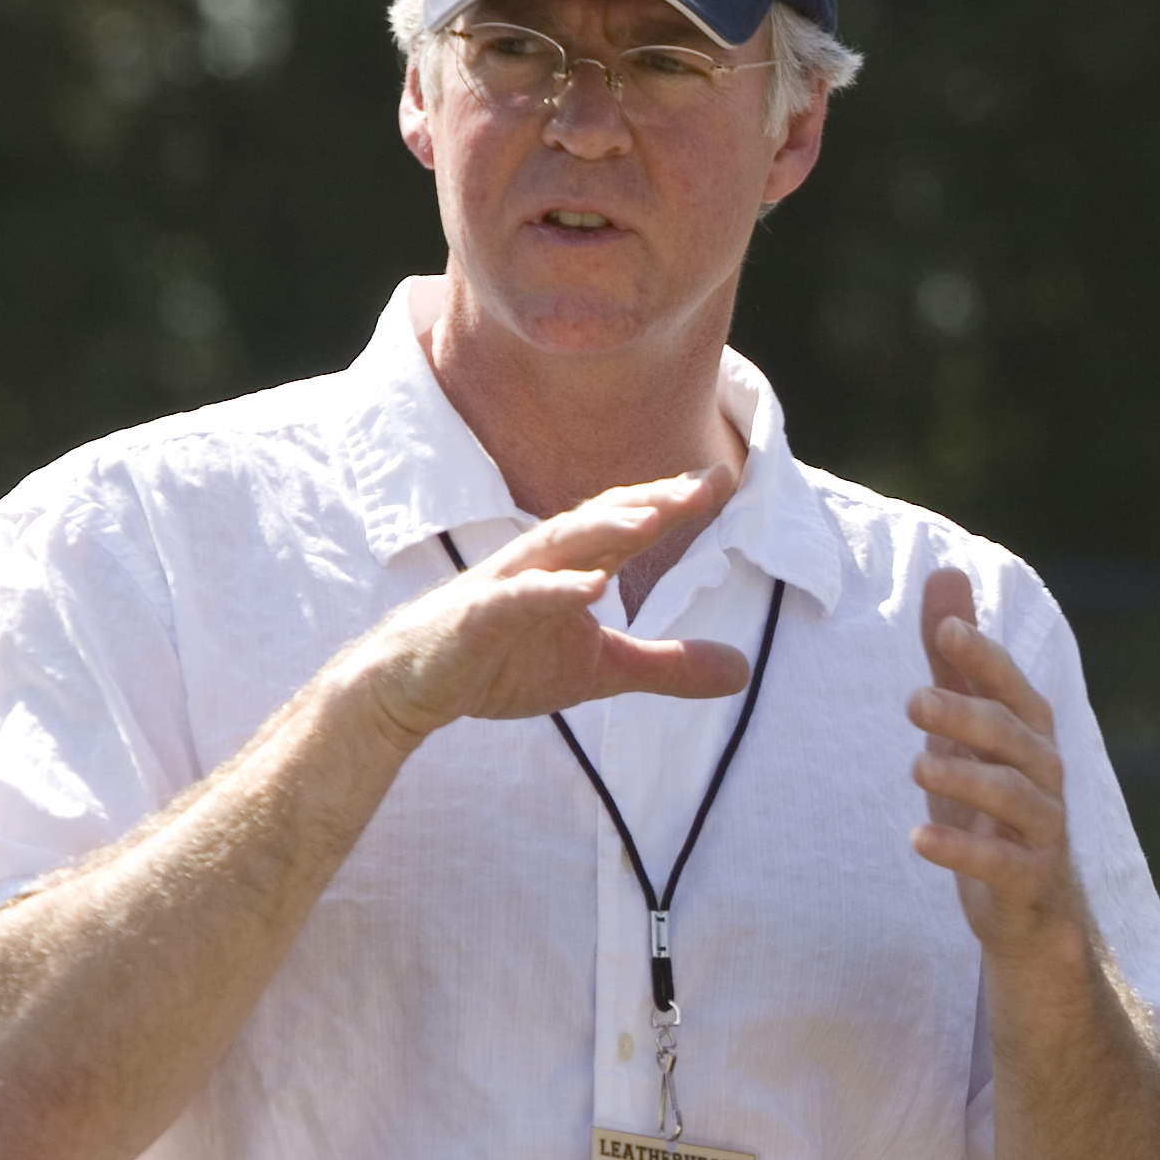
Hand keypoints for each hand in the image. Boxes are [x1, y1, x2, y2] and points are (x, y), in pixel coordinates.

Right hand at [352, 470, 753, 740]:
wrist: (415, 684)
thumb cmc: (504, 661)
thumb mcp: (601, 670)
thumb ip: (669, 666)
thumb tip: (744, 670)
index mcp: (574, 566)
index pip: (627, 524)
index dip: (672, 501)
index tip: (722, 475)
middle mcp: (543, 562)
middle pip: (600, 520)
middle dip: (650, 500)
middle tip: (701, 485)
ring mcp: (507, 585)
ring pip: (559, 545)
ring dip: (605, 528)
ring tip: (653, 519)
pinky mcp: (477, 619)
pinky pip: (517, 599)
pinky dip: (553, 590)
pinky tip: (591, 588)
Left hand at [909, 565, 1093, 966]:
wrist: (1027, 908)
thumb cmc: (992, 806)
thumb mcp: (967, 730)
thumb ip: (955, 660)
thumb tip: (946, 572)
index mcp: (1030, 733)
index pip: (1012, 686)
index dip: (984, 658)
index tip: (946, 630)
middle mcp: (1045, 775)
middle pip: (1013, 736)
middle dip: (967, 716)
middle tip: (912, 703)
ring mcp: (1042, 829)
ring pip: (1013, 796)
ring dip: (965, 778)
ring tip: (915, 768)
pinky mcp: (1029, 878)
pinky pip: (1001, 862)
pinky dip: (961, 850)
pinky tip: (918, 839)